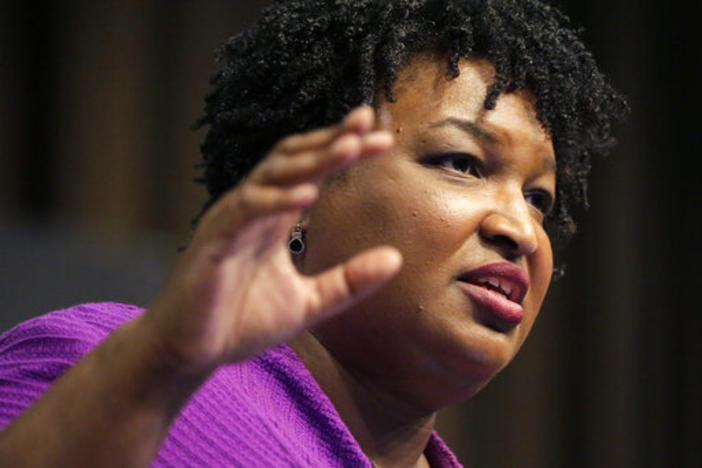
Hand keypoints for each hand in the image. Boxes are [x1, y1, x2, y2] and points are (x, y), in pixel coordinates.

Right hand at [146, 107, 401, 373]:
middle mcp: (252, 209)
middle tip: (367, 121)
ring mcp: (231, 221)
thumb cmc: (240, 322)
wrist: (190, 353)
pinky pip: (245, 211)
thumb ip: (349, 281)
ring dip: (311, 161)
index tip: (382, 138)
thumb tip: (397, 258)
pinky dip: (275, 199)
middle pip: (293, 161)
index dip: (342, 151)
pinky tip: (307, 195)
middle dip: (331, 140)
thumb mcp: (310, 303)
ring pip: (271, 177)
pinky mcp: (213, 242)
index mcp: (273, 218)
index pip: (311, 172)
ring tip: (349, 147)